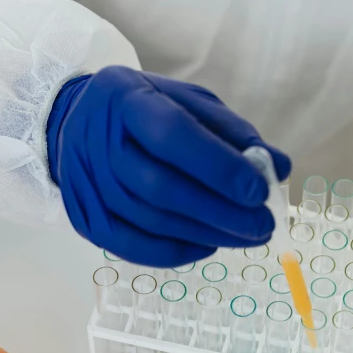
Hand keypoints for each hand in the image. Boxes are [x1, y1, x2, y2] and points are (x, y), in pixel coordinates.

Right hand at [46, 66, 290, 267]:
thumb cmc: (144, 111)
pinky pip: (133, 247)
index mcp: (128, 100)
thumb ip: (231, 132)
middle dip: (220, 212)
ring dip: (207, 234)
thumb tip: (276, 168)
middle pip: (161, 188)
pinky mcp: (85, 219)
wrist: (76, 123)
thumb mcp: (187, 102)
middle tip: (263, 226)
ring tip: (246, 236)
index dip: (218, 167)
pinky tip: (208, 245)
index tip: (259, 191)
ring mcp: (87, 185)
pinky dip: (176, 252)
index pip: (172, 135)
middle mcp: (99, 143)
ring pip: (151, 221)